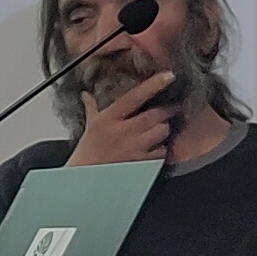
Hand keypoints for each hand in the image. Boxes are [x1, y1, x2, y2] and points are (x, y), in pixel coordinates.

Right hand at [68, 66, 183, 167]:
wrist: (85, 180)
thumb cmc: (87, 153)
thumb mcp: (90, 127)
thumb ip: (91, 108)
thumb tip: (86, 95)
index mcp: (110, 118)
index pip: (135, 96)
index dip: (154, 84)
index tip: (168, 75)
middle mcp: (124, 132)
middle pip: (156, 114)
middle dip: (166, 110)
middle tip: (171, 107)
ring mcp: (134, 148)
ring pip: (162, 131)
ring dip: (164, 128)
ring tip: (158, 129)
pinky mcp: (142, 164)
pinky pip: (161, 151)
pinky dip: (161, 148)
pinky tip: (153, 147)